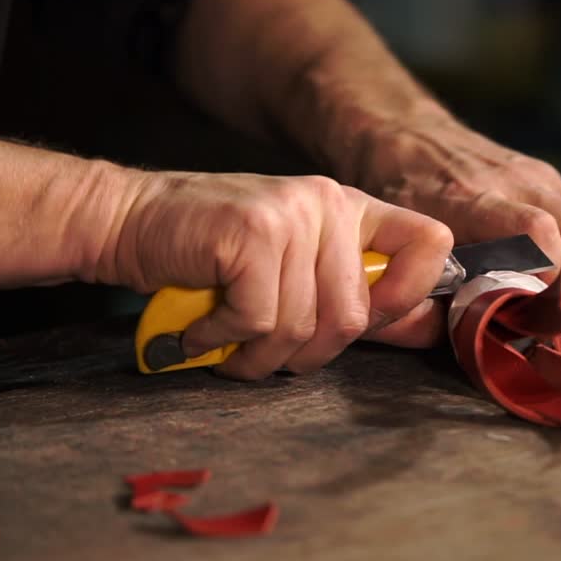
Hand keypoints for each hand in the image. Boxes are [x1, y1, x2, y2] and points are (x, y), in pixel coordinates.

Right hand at [100, 170, 452, 379]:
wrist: (128, 222)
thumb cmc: (212, 258)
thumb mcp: (295, 271)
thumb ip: (357, 297)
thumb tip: (429, 330)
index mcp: (351, 209)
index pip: (432, 242)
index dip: (412, 296)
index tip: (369, 323)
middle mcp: (329, 203)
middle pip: (354, 314)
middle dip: (306, 353)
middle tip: (264, 349)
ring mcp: (291, 214)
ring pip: (303, 326)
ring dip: (259, 356)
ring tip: (229, 344)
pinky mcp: (252, 233)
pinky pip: (259, 321)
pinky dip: (224, 341)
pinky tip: (203, 329)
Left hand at [351, 105, 560, 305]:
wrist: (408, 135)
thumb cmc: (403, 192)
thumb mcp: (408, 237)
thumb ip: (442, 283)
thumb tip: (481, 335)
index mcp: (472, 200)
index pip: (535, 231)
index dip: (551, 278)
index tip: (538, 320)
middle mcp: (517, 184)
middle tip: (550, 321)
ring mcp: (541, 177)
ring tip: (557, 299)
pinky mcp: (554, 179)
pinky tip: (559, 269)